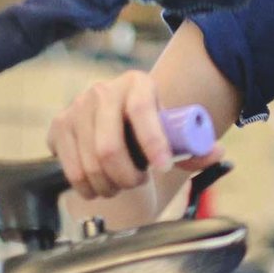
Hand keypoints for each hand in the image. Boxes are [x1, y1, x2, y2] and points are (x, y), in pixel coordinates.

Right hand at [47, 70, 224, 199]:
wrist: (120, 118)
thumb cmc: (151, 128)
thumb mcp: (174, 132)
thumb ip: (197, 146)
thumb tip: (215, 153)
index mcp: (138, 84)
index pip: (143, 113)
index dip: (153, 143)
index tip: (163, 168)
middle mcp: (103, 91)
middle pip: (109, 148)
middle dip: (127, 176)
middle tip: (139, 182)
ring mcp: (76, 108)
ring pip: (90, 165)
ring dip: (110, 185)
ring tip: (122, 183)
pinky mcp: (58, 127)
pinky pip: (72, 172)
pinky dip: (90, 189)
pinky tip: (102, 184)